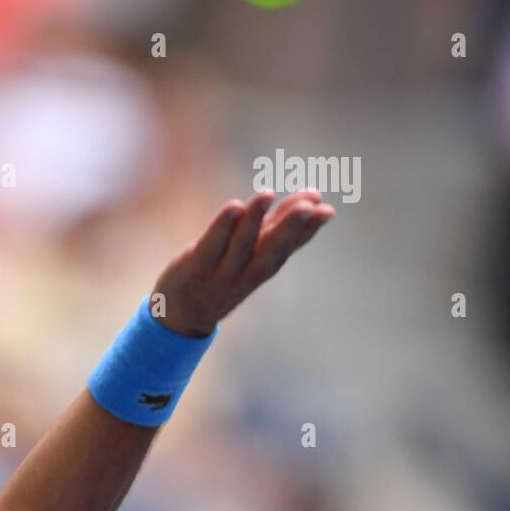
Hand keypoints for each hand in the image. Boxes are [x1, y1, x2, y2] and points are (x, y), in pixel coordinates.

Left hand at [152, 189, 334, 336]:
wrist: (182, 316)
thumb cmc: (224, 275)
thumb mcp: (254, 255)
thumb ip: (277, 226)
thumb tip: (312, 198)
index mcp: (265, 266)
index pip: (291, 246)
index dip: (309, 229)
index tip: (327, 210)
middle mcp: (248, 271)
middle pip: (272, 247)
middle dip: (292, 225)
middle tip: (311, 206)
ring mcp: (222, 271)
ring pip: (242, 243)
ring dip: (255, 218)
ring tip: (268, 194)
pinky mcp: (195, 266)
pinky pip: (211, 244)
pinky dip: (223, 226)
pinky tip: (234, 206)